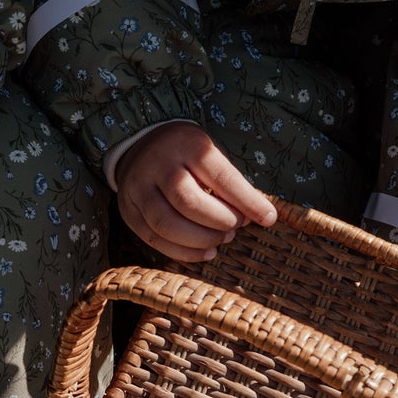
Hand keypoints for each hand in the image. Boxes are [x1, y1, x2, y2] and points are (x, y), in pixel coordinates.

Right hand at [115, 122, 276, 262]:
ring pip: (167, 224)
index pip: (221, 178)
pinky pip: (154, 239)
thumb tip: (260, 216)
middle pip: (189, 203)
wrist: (141, 145)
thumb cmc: (187, 154)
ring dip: (200, 240)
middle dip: (219, 222)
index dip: (247, 201)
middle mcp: (158, 165)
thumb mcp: (210, 154)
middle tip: (235, 227)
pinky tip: (204, 252)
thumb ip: (231, 183)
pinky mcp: (128, 211)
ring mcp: (138, 188)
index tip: (269, 218)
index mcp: (188, 145)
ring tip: (220, 239)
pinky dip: (183, 252)